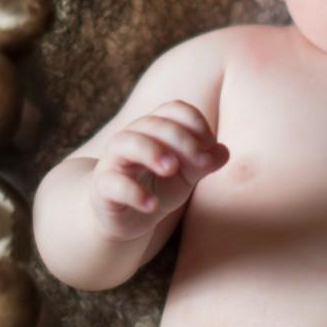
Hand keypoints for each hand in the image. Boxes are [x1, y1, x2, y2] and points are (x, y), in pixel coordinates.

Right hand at [88, 100, 228, 241]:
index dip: (195, 123)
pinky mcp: (103, 187)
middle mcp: (131, 137)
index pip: (173, 109)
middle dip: (182, 140)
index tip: (209, 146)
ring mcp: (113, 160)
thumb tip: (223, 152)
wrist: (124, 217)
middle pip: (154, 123)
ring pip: (127, 142)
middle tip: (201, 163)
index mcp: (154, 128)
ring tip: (172, 169)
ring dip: (152, 152)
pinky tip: (152, 204)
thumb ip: (204, 163)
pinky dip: (134, 192)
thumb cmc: (157, 186)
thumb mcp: (187, 176)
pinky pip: (113, 182)